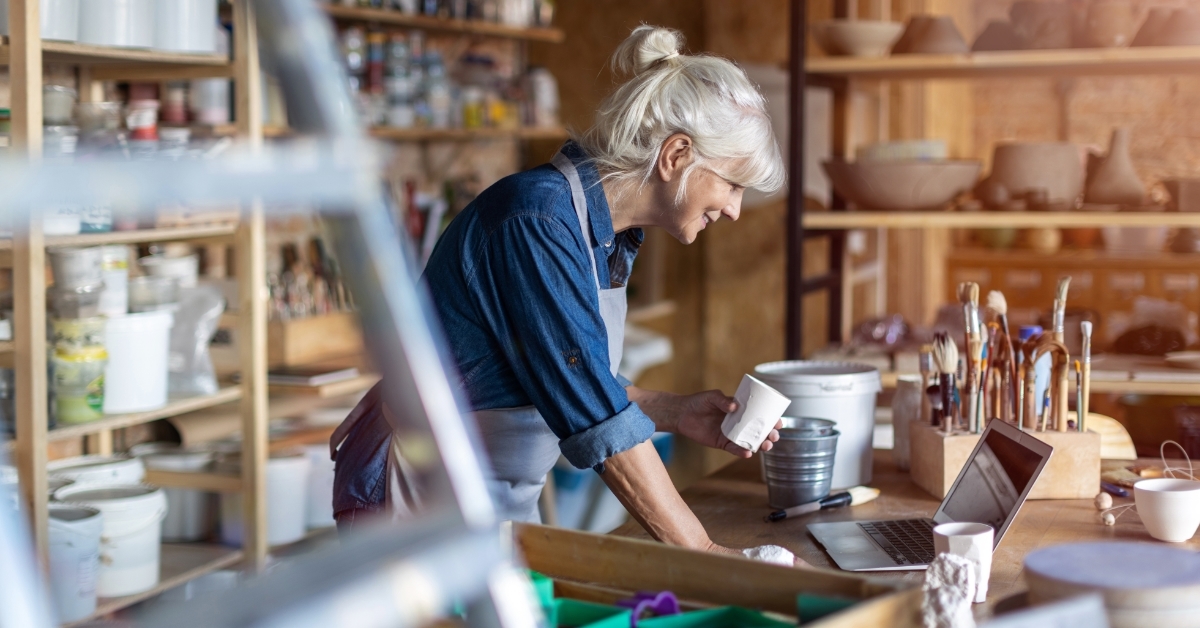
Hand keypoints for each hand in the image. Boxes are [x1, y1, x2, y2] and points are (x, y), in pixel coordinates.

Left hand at [627, 387, 780, 457]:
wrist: (683, 413)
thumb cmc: (699, 402)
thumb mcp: (712, 396)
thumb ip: (723, 400)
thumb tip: (734, 406)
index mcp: (741, 411)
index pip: (760, 415)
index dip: (772, 419)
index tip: (779, 422)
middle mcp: (739, 424)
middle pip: (759, 431)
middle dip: (770, 435)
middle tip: (774, 436)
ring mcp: (732, 434)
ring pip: (750, 442)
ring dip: (760, 445)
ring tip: (766, 445)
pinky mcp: (722, 443)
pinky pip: (735, 449)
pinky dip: (742, 451)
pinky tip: (748, 453)